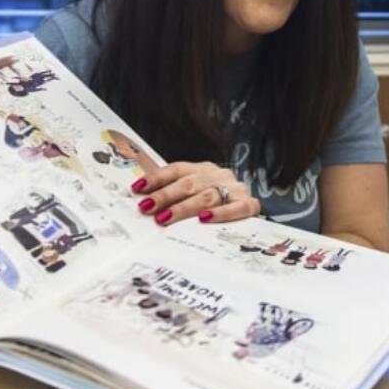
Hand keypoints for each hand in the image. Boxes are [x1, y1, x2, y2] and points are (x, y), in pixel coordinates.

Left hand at [131, 161, 259, 226]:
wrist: (250, 211)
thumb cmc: (215, 204)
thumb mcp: (195, 193)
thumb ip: (172, 194)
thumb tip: (140, 197)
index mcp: (204, 169)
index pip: (177, 169)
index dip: (156, 178)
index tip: (137, 188)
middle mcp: (219, 176)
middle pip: (189, 183)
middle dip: (165, 195)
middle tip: (146, 207)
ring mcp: (236, 189)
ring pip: (207, 196)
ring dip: (184, 208)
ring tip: (165, 218)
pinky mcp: (250, 204)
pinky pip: (236, 208)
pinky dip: (220, 213)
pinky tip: (204, 219)